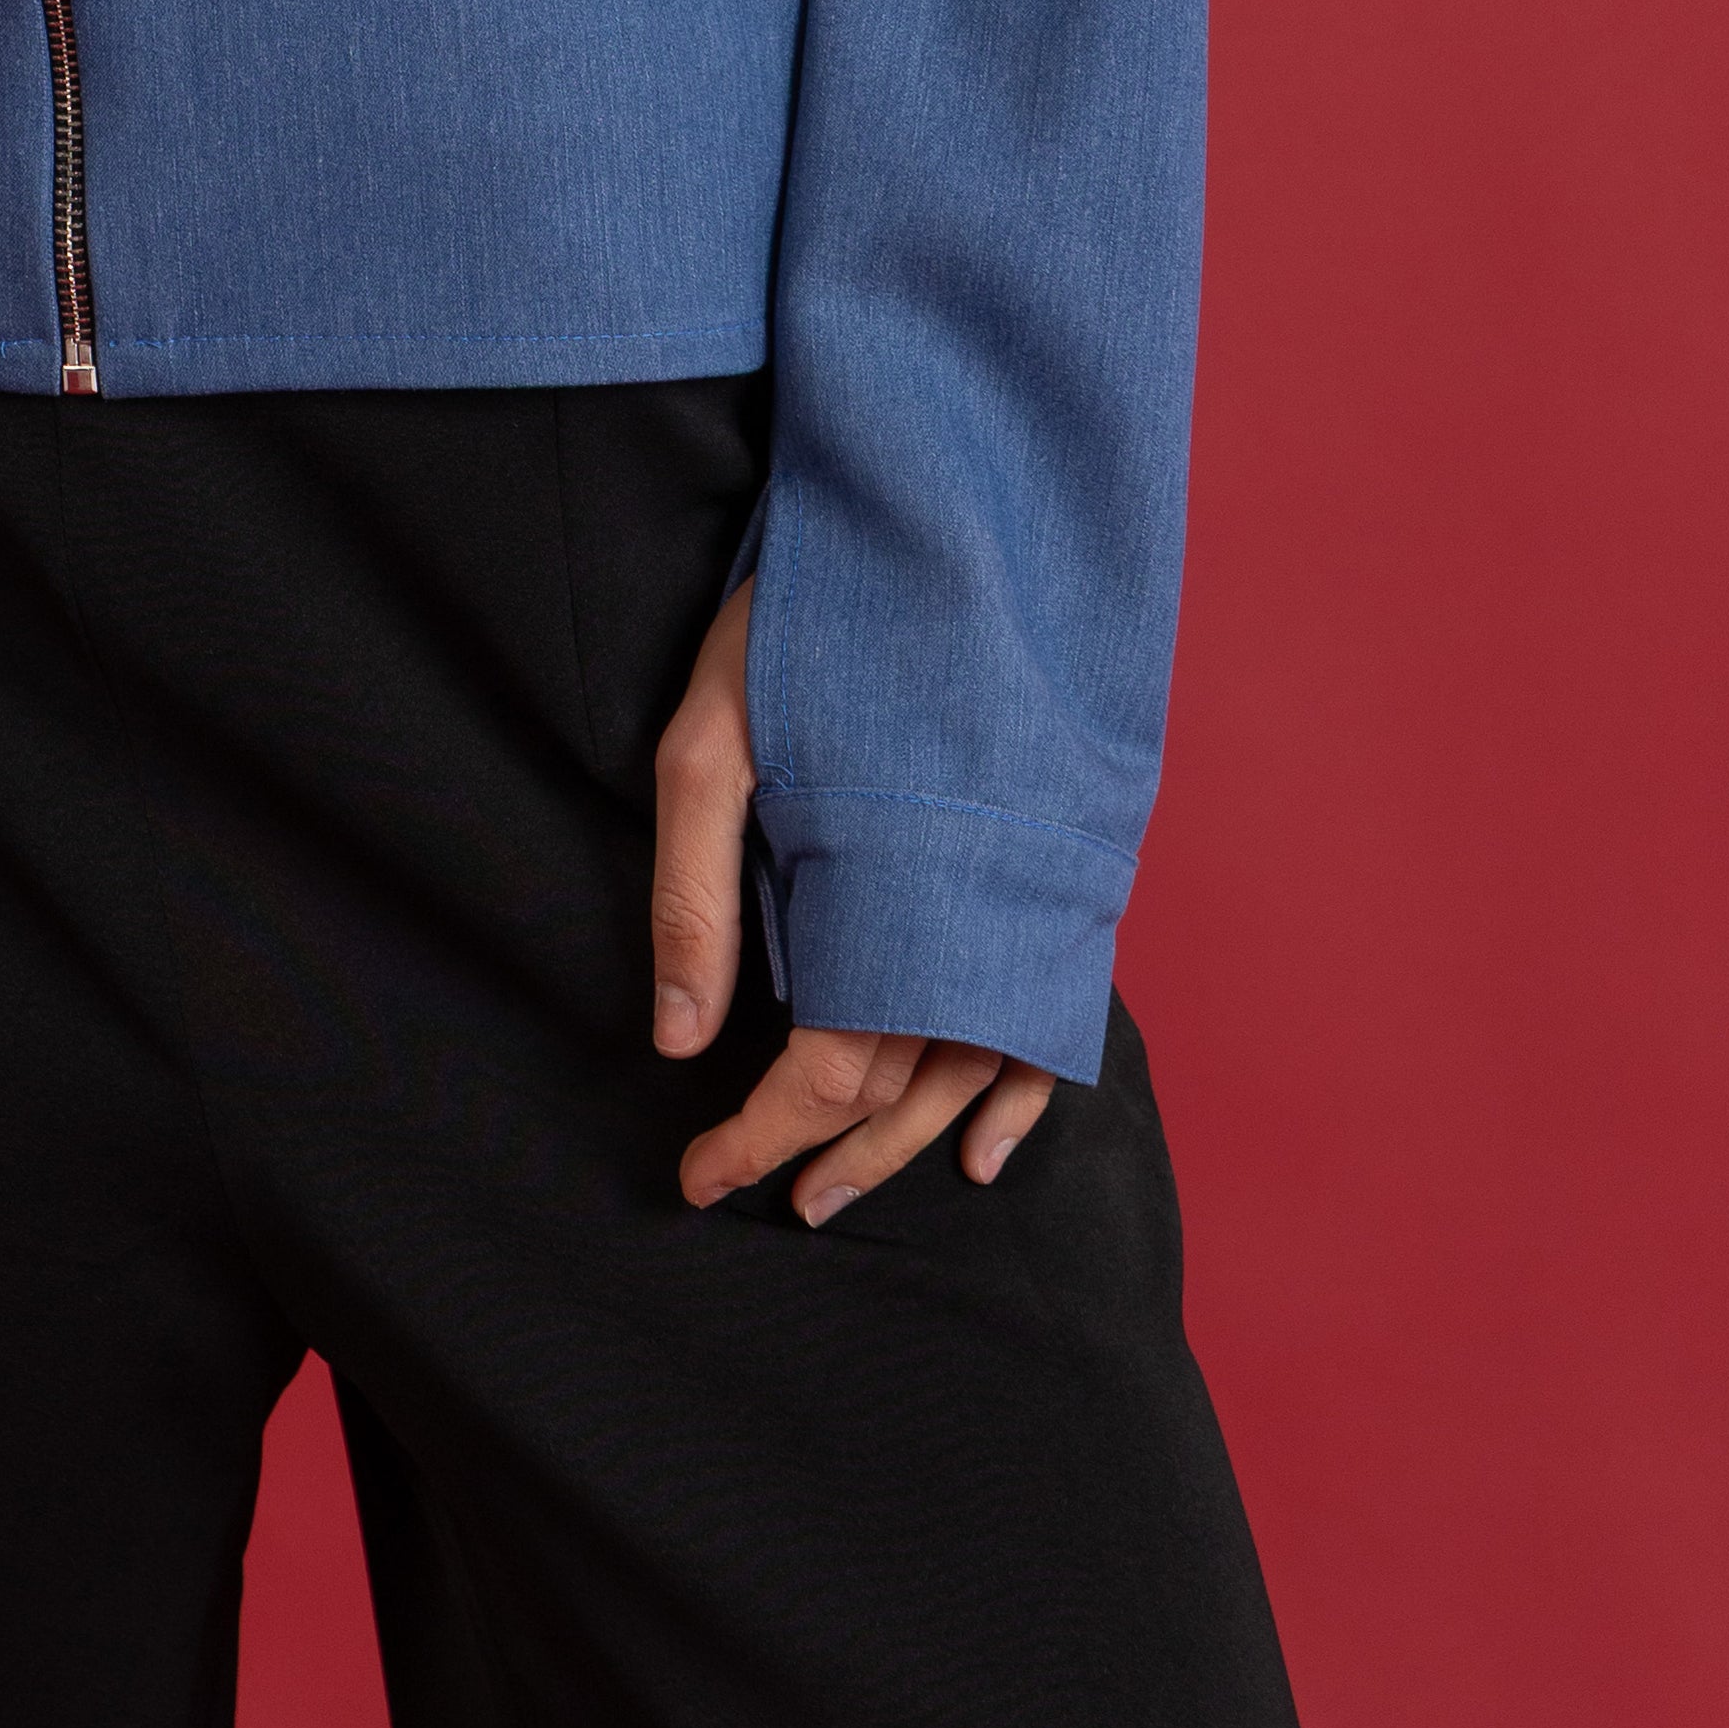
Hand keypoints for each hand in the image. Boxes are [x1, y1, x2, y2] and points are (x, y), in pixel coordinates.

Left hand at [648, 571, 1052, 1222]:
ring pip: (972, 1066)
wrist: (930, 526)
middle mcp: (965, 911)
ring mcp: (1019, 897)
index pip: (827, 1070)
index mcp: (878, 893)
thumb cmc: (805, 625)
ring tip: (847, 1189)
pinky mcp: (1047, 871)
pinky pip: (1049, 1014)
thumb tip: (680, 1044)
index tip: (703, 1180)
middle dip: (830, 1156)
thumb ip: (695, 895)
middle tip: (772, 1201)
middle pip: (901, 1084)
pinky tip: (984, 1149)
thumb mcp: (713, 741)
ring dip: (912, 1142)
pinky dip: (1022, 1095)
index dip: (761, 1136)